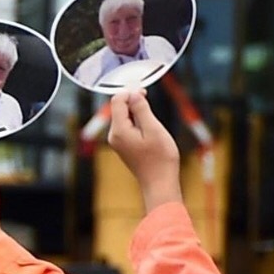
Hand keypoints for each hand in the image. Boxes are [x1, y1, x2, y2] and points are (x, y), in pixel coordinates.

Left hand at [104, 89, 181, 210]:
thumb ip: (141, 110)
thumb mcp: (153, 128)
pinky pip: (128, 126)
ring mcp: (118, 141)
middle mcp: (114, 136)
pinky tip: (149, 128)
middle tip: (149, 100)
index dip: (130, 92)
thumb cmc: (160, 157)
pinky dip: (138, 121)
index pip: (117, 101)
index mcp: (118, 130)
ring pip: (124, 117)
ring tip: (152, 120)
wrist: (159, 182)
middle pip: (119, 108)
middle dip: (133, 101)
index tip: (145, 92)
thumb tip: (133, 93)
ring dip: (137, 112)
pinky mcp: (124, 145)